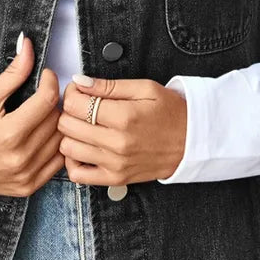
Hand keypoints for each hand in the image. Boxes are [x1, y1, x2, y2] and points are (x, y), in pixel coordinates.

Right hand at [0, 35, 64, 196]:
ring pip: (60, 142)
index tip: (45, 76)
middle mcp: (21, 158)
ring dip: (56, 124)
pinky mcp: (27, 187)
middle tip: (44, 92)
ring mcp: (26, 176)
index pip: (47, 100)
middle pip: (56, 120)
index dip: (50, 82)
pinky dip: (55, 147)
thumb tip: (27, 44)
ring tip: (43, 114)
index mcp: (10, 134)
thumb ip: (12, 73)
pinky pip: (57, 164)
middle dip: (53, 101)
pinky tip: (43, 136)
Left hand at [57, 74, 186, 186]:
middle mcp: (117, 143)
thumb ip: (109, 85)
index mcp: (124, 116)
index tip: (79, 90)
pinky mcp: (115, 178)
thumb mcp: (145, 88)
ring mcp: (115, 164)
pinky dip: (73, 160)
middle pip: (67, 125)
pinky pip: (78, 175)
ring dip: (69, 134)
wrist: (193, 142)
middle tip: (81, 106)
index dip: (71, 93)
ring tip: (82, 125)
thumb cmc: (171, 113)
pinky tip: (82, 147)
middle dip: (68, 111)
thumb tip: (80, 81)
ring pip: (67, 148)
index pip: (75, 104)